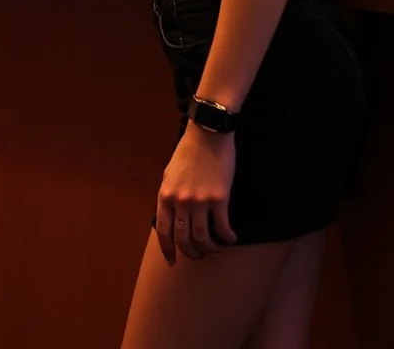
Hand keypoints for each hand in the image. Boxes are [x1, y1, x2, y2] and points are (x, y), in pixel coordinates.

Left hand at [155, 122, 237, 264]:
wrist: (208, 133)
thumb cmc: (189, 150)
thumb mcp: (169, 172)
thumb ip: (169, 194)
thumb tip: (171, 213)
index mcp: (166, 196)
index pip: (164, 232)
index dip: (168, 250)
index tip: (172, 261)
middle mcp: (181, 202)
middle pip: (184, 239)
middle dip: (191, 253)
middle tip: (198, 256)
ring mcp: (200, 202)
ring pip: (203, 237)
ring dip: (209, 248)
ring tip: (215, 249)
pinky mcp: (219, 198)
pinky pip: (222, 226)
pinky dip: (226, 236)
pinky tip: (230, 238)